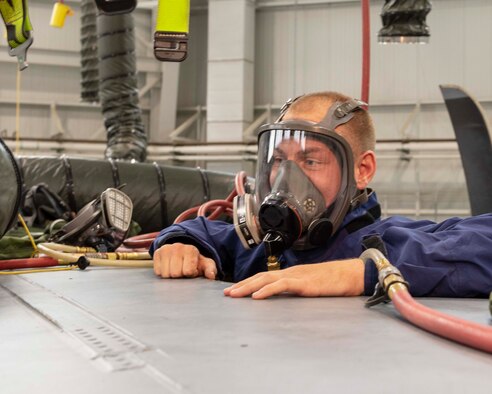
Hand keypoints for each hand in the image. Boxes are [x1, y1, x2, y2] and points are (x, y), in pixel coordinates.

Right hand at [153, 243, 216, 278]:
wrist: (183, 252)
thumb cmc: (195, 262)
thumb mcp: (205, 264)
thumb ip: (210, 269)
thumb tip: (211, 276)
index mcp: (191, 250)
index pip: (188, 271)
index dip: (191, 274)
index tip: (192, 270)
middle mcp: (177, 247)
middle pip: (175, 274)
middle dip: (180, 275)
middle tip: (183, 270)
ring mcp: (166, 249)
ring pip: (165, 274)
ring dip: (171, 275)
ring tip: (176, 269)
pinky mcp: (157, 253)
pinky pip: (157, 271)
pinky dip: (163, 273)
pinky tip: (169, 268)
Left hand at [223, 259, 364, 298]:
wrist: (352, 274)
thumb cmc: (335, 281)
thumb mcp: (312, 287)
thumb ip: (299, 291)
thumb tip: (287, 300)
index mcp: (292, 274)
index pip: (265, 277)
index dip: (249, 283)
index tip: (235, 290)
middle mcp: (291, 273)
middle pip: (261, 277)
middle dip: (242, 285)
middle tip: (227, 294)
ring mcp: (297, 277)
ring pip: (266, 280)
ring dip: (248, 287)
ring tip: (234, 294)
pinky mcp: (304, 284)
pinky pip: (281, 286)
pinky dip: (267, 291)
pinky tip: (256, 297)